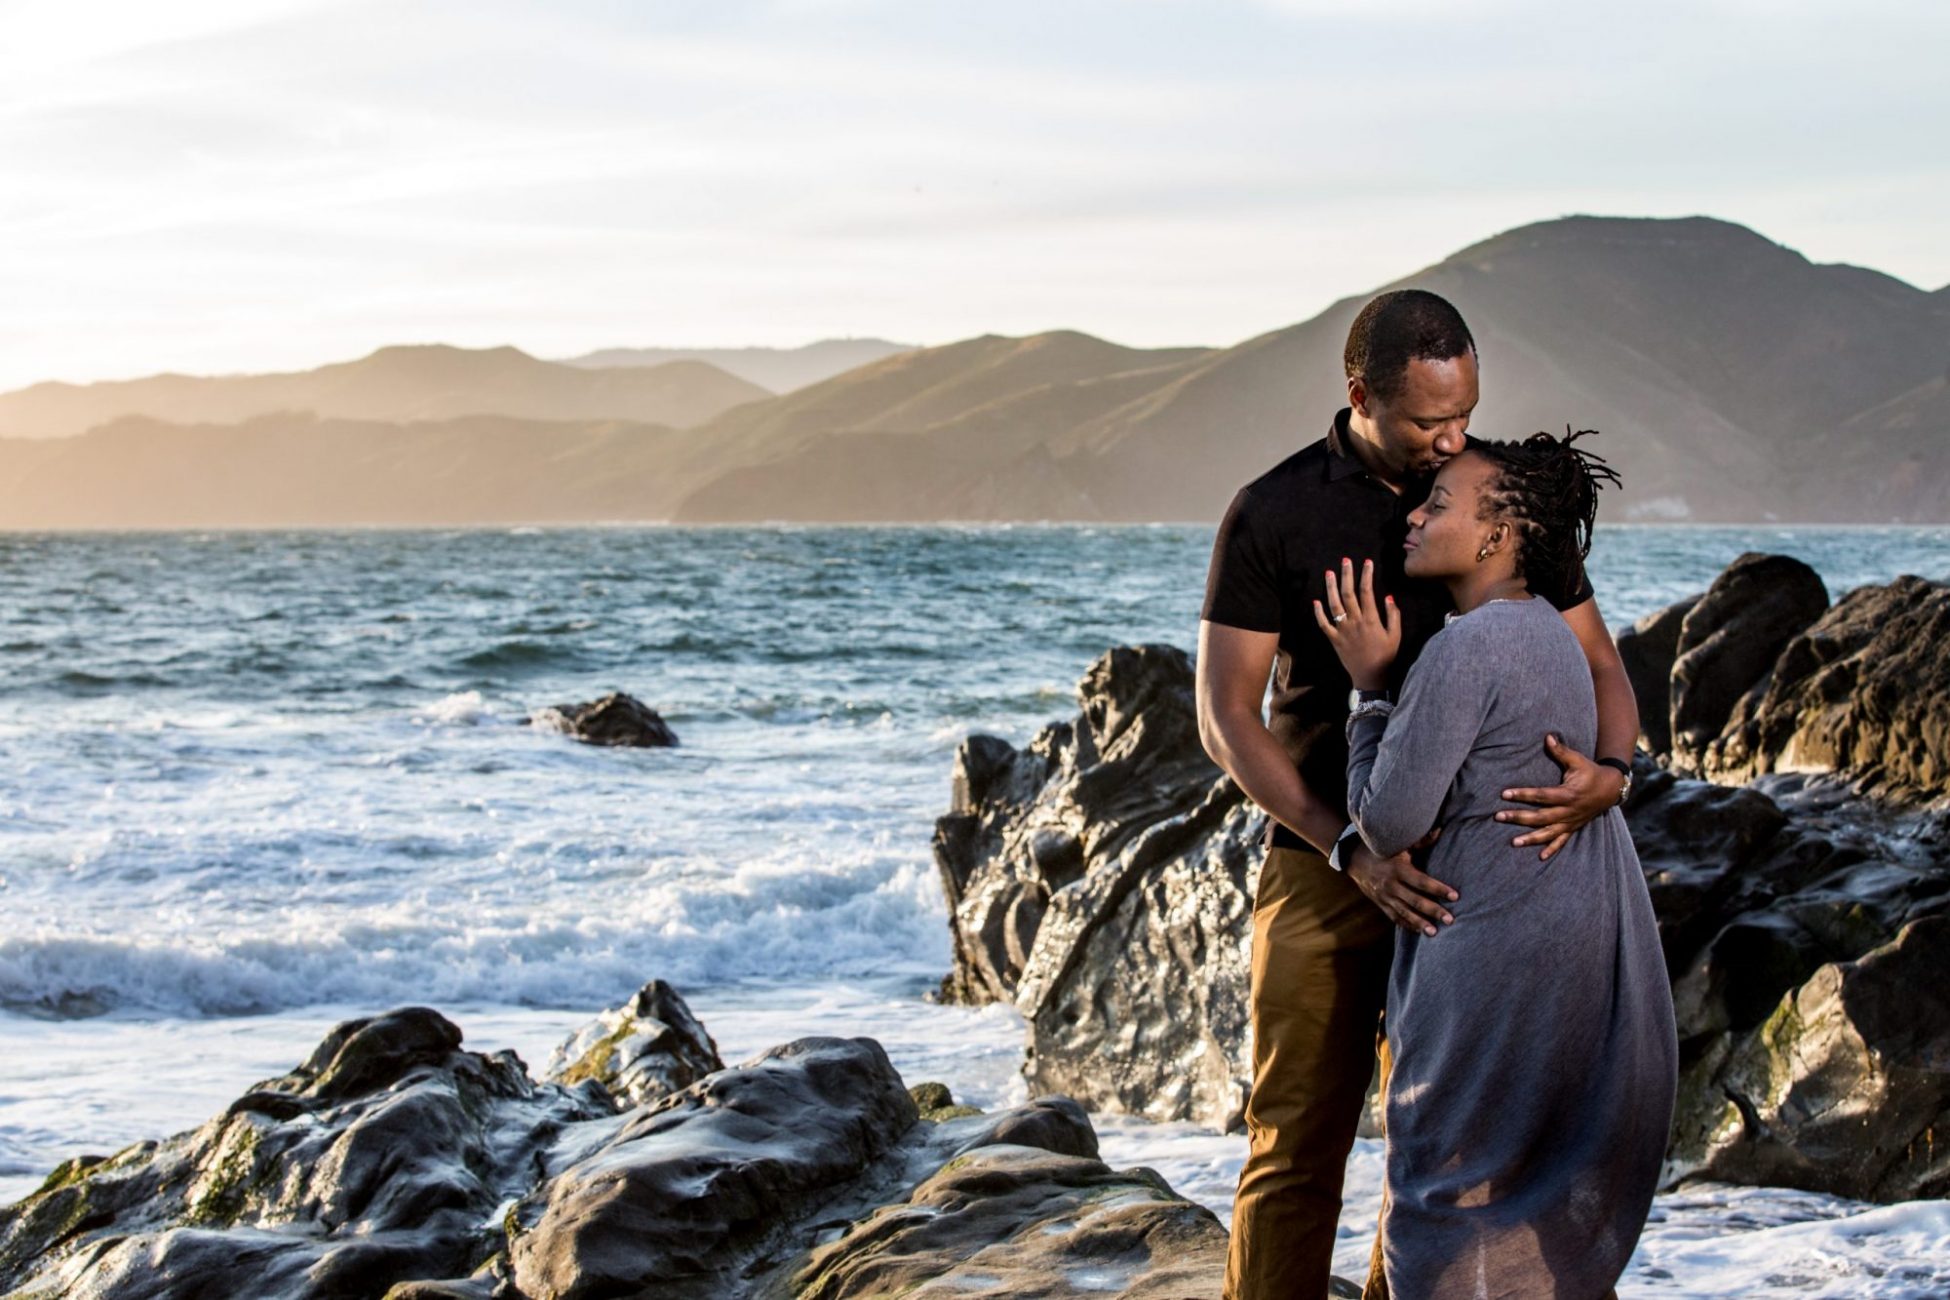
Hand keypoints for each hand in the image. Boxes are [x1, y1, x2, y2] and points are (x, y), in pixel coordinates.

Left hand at [1312, 557, 1399, 689]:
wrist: (1371, 677)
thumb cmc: (1386, 655)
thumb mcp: (1396, 635)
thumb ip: (1393, 615)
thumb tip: (1388, 597)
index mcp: (1371, 619)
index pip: (1367, 591)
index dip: (1366, 575)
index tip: (1367, 562)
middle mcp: (1355, 622)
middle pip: (1348, 593)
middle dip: (1347, 575)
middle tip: (1345, 561)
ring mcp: (1342, 630)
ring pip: (1334, 605)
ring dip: (1331, 588)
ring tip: (1329, 573)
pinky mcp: (1334, 639)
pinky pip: (1324, 624)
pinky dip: (1319, 613)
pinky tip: (1316, 601)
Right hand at [1344, 830, 1454, 936]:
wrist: (1354, 859)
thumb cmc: (1381, 849)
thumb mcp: (1399, 843)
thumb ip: (1421, 841)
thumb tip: (1440, 830)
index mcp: (1398, 869)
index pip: (1422, 882)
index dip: (1438, 889)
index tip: (1455, 896)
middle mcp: (1391, 885)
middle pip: (1415, 901)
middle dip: (1434, 911)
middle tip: (1450, 920)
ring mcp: (1384, 896)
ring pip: (1404, 913)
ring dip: (1420, 923)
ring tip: (1435, 932)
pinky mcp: (1380, 904)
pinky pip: (1394, 917)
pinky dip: (1407, 925)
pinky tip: (1419, 932)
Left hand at [1495, 733, 1625, 860]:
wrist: (1612, 789)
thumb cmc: (1591, 772)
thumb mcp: (1577, 760)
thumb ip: (1561, 751)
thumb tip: (1548, 736)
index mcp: (1568, 794)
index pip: (1542, 795)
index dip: (1523, 794)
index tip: (1504, 794)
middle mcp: (1569, 811)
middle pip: (1541, 816)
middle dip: (1519, 817)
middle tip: (1498, 817)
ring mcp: (1571, 821)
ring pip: (1549, 833)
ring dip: (1531, 838)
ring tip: (1514, 843)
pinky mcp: (1573, 827)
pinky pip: (1562, 841)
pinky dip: (1552, 849)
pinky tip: (1540, 857)